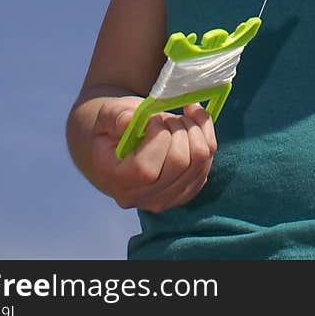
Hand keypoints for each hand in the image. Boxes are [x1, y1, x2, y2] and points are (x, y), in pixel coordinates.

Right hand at [89, 95, 216, 212]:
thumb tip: (132, 120)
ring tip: (181, 118)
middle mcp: (143, 197)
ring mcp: (167, 199)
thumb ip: (116, 118)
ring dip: (195, 131)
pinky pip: (207, 164)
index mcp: (118, 180)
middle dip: (179, 129)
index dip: (158, 135)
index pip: (147, 168)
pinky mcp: (185, 192)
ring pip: (199, 162)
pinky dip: (206, 137)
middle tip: (168, 116)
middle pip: (179, 163)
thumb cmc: (112, 130)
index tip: (152, 118)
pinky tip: (193, 124)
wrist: (118, 149)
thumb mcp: (107, 116)